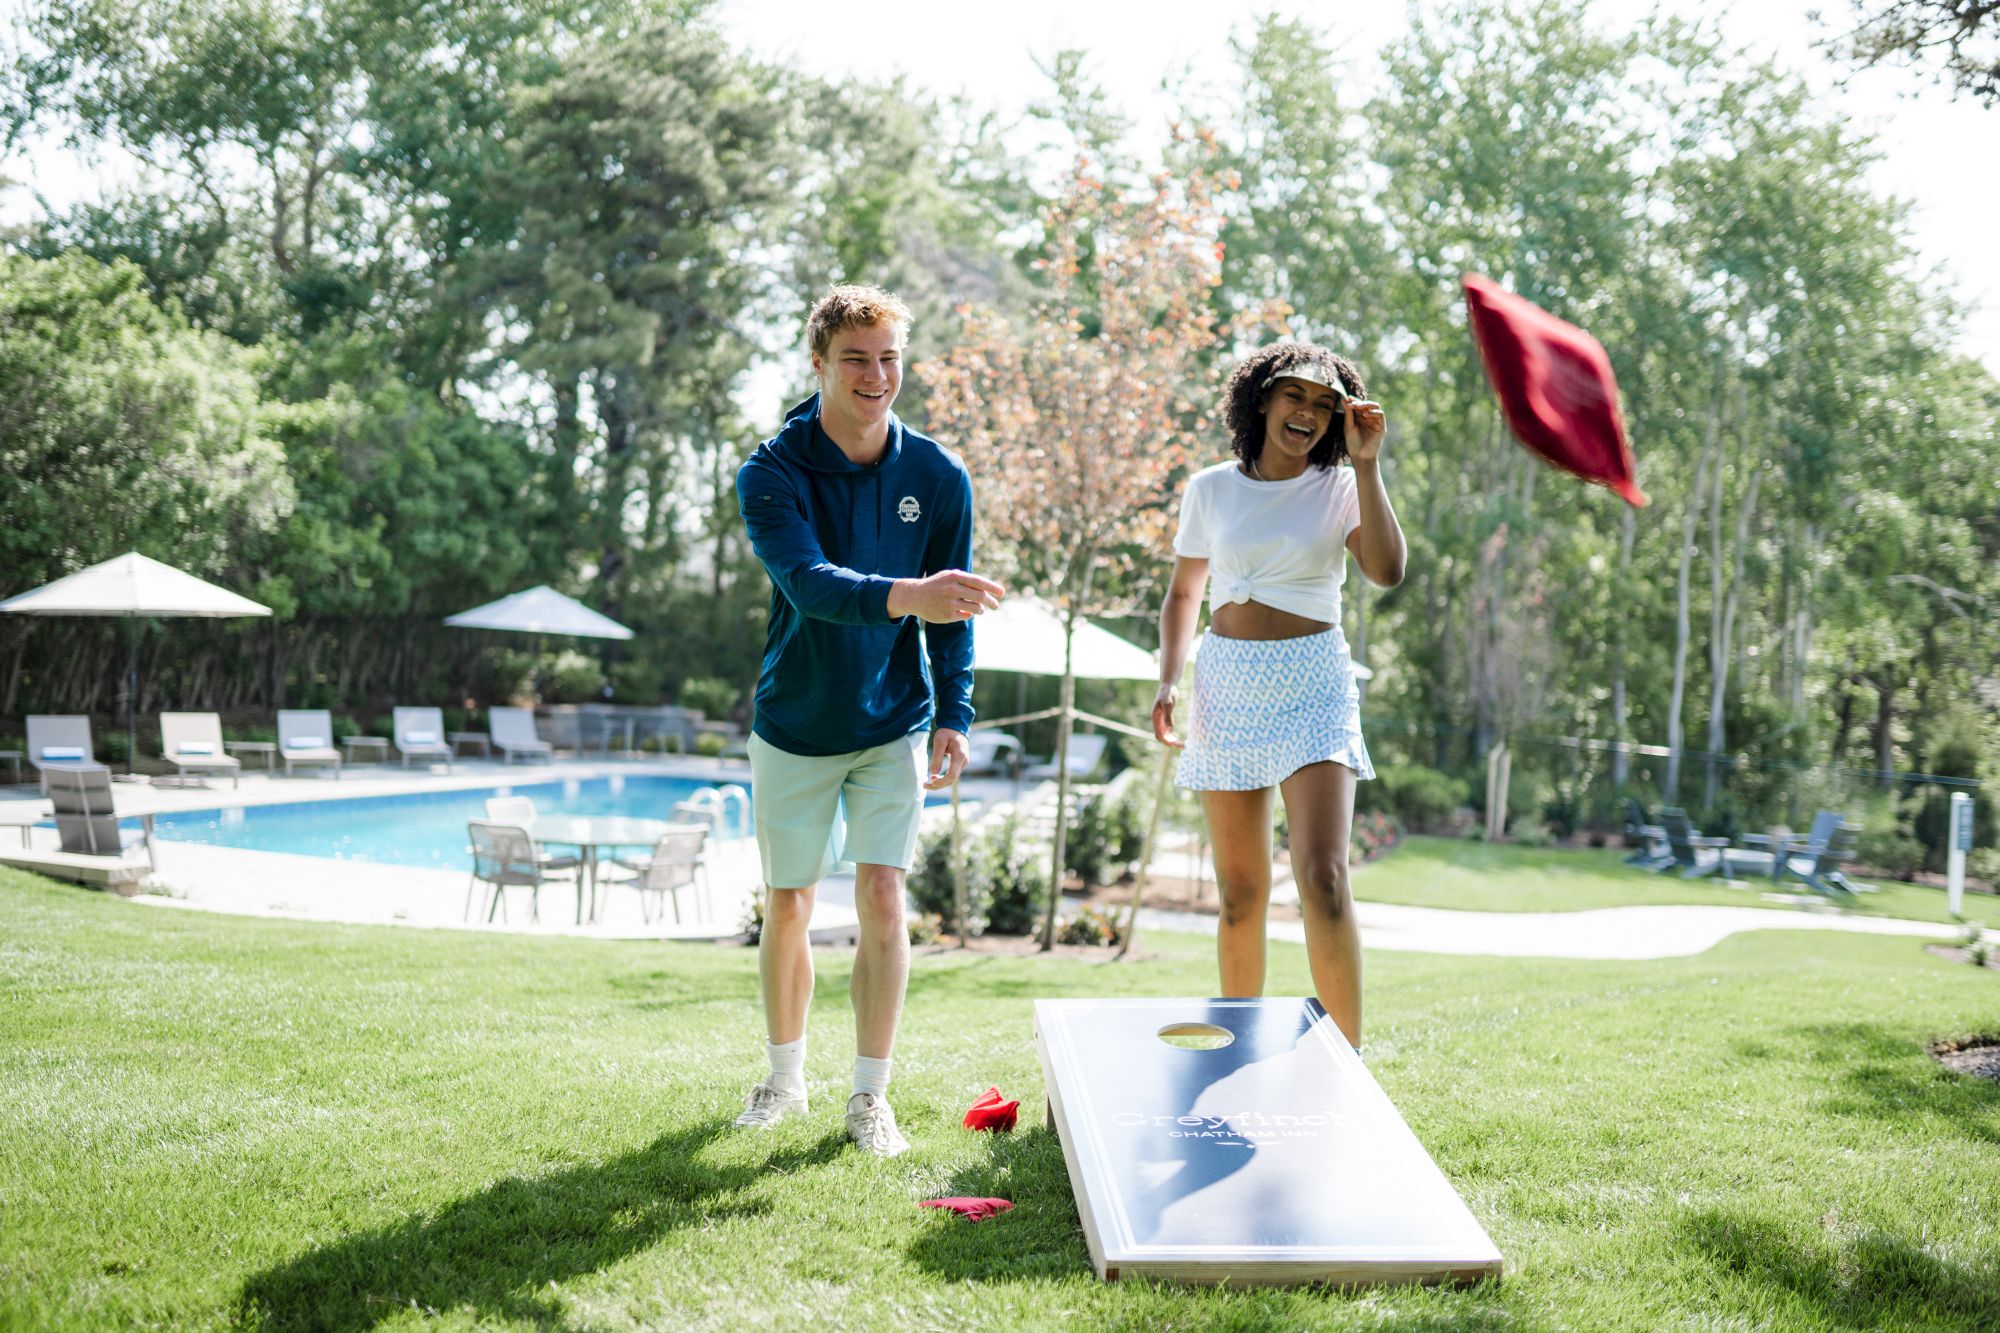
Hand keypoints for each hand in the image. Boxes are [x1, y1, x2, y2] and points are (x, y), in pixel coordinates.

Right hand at [888, 570, 1004, 623]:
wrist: (915, 596)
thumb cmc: (937, 584)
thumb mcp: (950, 576)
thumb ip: (968, 581)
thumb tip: (989, 590)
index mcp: (955, 577)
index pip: (979, 582)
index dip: (992, 587)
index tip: (1002, 593)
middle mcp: (952, 589)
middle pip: (980, 597)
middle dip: (991, 602)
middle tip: (996, 606)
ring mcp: (949, 603)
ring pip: (976, 608)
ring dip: (981, 609)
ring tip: (980, 609)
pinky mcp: (947, 616)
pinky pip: (966, 616)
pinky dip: (968, 614)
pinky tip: (962, 610)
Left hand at [925, 728, 967, 789]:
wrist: (956, 728)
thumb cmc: (947, 732)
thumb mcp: (939, 741)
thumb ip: (937, 757)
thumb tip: (933, 773)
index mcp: (960, 756)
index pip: (952, 775)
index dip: (941, 782)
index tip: (930, 782)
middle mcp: (964, 762)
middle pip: (952, 780)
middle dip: (938, 785)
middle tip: (925, 785)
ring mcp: (963, 764)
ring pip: (952, 779)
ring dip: (940, 783)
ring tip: (928, 782)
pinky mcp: (960, 764)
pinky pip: (952, 775)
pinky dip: (943, 778)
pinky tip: (934, 777)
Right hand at [1151, 684, 1183, 749]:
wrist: (1168, 684)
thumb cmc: (1168, 692)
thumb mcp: (1169, 704)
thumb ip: (1168, 717)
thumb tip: (1170, 730)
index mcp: (1156, 718)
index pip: (1159, 735)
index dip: (1167, 742)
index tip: (1176, 745)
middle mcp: (1157, 720)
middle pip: (1162, 737)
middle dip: (1171, 744)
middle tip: (1182, 747)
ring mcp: (1161, 719)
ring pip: (1165, 735)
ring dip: (1172, 741)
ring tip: (1182, 745)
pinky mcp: (1165, 718)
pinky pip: (1167, 730)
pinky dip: (1172, 736)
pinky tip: (1179, 738)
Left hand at [1345, 399, 1386, 464]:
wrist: (1360, 455)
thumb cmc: (1353, 442)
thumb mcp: (1349, 426)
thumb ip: (1348, 413)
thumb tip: (1345, 399)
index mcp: (1359, 417)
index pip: (1358, 405)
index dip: (1353, 401)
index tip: (1347, 399)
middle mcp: (1368, 418)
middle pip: (1367, 404)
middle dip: (1360, 402)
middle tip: (1353, 403)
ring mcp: (1375, 421)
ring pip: (1375, 406)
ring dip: (1367, 405)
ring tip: (1359, 407)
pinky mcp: (1381, 426)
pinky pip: (1380, 415)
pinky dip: (1374, 412)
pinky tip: (1366, 415)